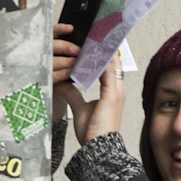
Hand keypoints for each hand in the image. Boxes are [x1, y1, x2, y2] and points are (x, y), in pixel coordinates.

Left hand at [52, 22, 124, 145]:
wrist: (99, 148)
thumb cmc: (94, 132)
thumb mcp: (80, 108)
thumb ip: (73, 94)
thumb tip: (63, 82)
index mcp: (112, 92)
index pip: (110, 67)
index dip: (103, 54)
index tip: (93, 42)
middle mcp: (117, 89)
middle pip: (113, 61)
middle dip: (104, 47)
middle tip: (94, 32)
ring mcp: (116, 91)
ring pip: (112, 63)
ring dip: (102, 50)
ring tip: (93, 36)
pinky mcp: (112, 95)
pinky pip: (109, 72)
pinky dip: (102, 60)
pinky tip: (94, 51)